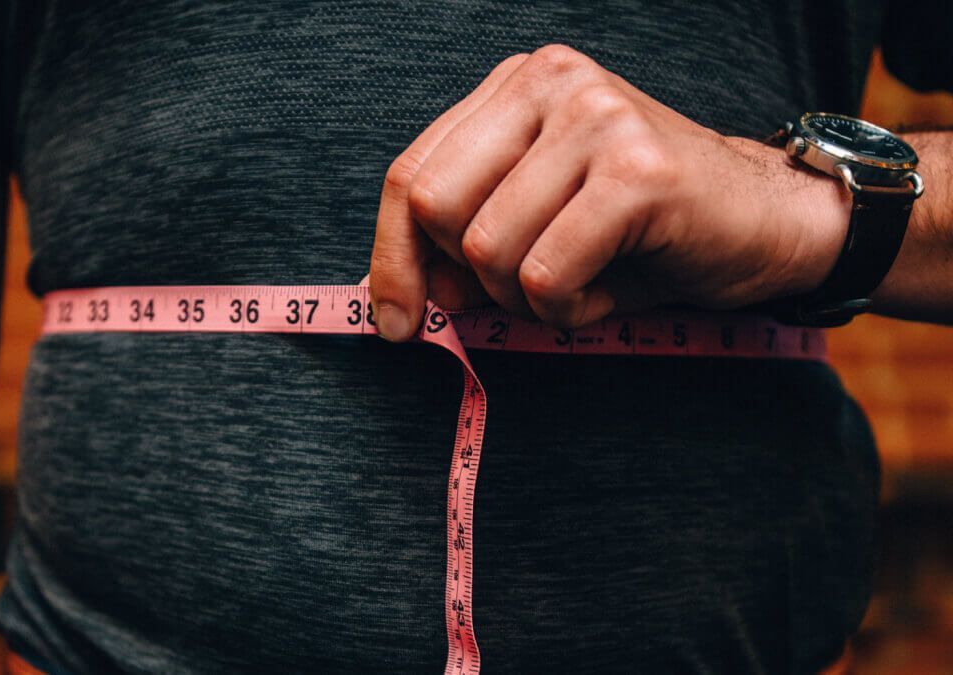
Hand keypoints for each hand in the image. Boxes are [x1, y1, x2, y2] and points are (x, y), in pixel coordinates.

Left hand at [368, 45, 848, 340]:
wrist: (768, 224)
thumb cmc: (641, 234)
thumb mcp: (535, 232)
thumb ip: (462, 251)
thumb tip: (399, 303)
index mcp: (515, 86)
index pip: (409, 173)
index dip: (392, 255)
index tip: (395, 321)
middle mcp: (552, 81)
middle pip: (436, 207)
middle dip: (470, 275)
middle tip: (528, 286)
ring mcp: (599, 117)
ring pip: (489, 248)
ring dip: (527, 299)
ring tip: (584, 279)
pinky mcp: (638, 171)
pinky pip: (545, 275)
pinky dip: (568, 309)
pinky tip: (612, 287)